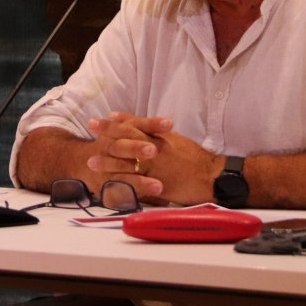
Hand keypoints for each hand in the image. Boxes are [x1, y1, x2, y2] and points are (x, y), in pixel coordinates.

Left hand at [87, 112, 220, 205]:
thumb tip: (143, 129)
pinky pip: (136, 184)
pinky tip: (109, 186)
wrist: (214, 176)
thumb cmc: (197, 159)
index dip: (117, 122)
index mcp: (160, 138)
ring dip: (108, 162)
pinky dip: (122, 184)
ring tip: (91, 162)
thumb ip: (158, 134)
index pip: (134, 126)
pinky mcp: (158, 184)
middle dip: (107, 133)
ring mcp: (155, 167)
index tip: (102, 119)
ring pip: (126, 162)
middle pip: (126, 139)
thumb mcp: (176, 140)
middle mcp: (155, 149)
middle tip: (91, 128)